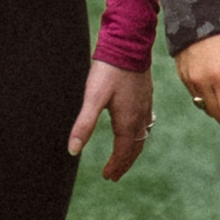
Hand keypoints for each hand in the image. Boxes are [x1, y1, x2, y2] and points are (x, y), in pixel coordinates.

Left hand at [68, 61, 153, 179]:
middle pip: (134, 147)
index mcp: (127, 121)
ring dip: (132, 150)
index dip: (115, 166)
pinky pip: (146, 123)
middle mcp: (140, 116)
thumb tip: (73, 150)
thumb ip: (84, 124)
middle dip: (124, 163)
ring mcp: (145, 105)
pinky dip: (139, 135)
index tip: (107, 176)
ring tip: (124, 157)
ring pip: (142, 136)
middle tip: (114, 174)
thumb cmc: (109, 70)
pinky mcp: (146, 95)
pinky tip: (135, 130)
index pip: (123, 152)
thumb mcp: (93, 98)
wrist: (129, 44)